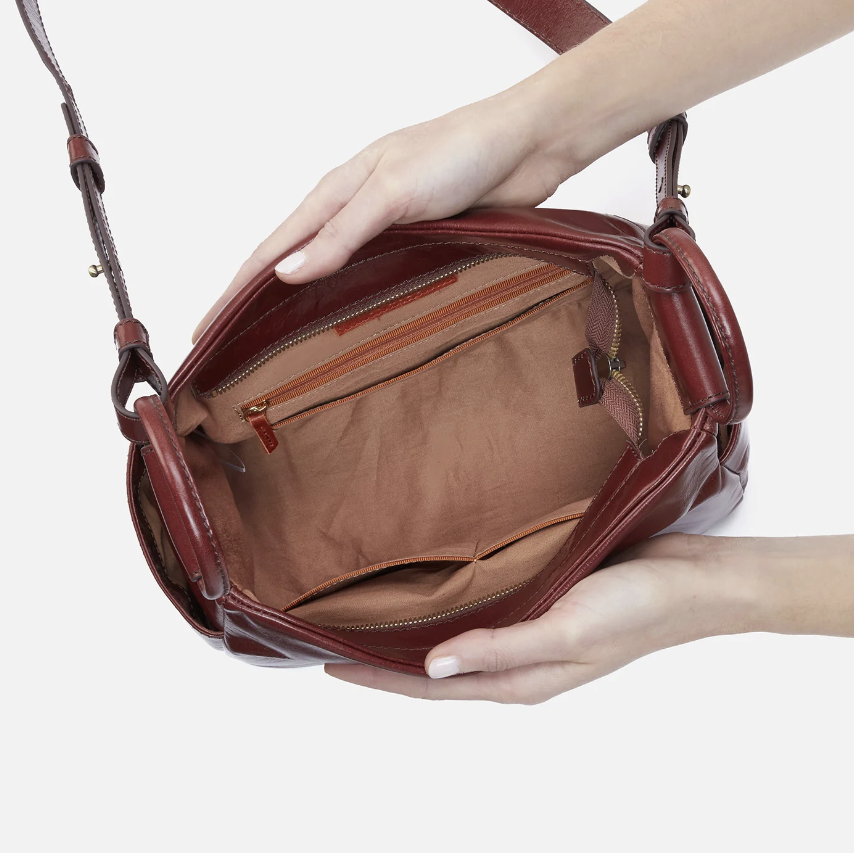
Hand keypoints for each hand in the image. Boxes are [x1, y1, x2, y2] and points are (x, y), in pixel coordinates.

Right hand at [192, 79, 589, 341]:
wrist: (525, 146)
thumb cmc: (458, 152)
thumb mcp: (389, 191)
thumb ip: (339, 233)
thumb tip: (285, 271)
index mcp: (336, 192)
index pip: (271, 248)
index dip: (235, 288)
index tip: (207, 326)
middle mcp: (354, 212)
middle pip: (293, 262)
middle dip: (257, 301)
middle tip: (232, 343)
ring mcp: (384, 230)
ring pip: (331, 275)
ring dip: (302, 305)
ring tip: (277, 344)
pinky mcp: (417, 245)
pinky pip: (372, 280)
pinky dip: (350, 302)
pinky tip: (346, 324)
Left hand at [325, 534, 753, 703]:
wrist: (693, 582)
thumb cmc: (635, 610)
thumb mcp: (564, 632)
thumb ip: (498, 650)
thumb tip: (430, 667)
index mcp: (521, 678)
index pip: (432, 686)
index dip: (379, 679)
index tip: (331, 667)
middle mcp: (520, 659)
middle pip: (439, 667)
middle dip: (388, 661)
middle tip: (341, 638)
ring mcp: (533, 630)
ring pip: (460, 638)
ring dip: (418, 633)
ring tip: (377, 615)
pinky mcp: (545, 599)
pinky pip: (486, 609)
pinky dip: (453, 606)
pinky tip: (440, 585)